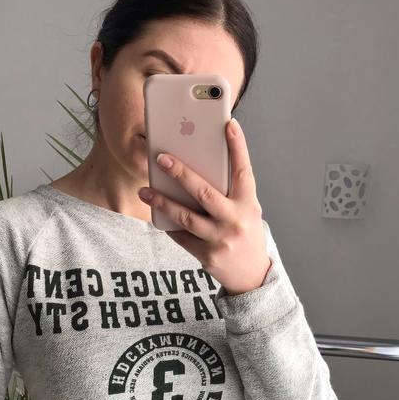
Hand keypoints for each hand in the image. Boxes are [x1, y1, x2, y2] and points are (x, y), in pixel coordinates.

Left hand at [138, 117, 271, 295]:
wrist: (252, 276)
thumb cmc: (245, 233)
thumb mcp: (247, 210)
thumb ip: (229, 192)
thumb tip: (196, 168)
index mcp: (249, 204)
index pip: (243, 170)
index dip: (238, 147)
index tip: (228, 124)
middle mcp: (236, 220)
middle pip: (204, 192)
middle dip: (180, 173)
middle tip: (161, 158)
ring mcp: (221, 239)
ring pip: (186, 217)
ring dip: (162, 202)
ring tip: (145, 191)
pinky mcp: (207, 255)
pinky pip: (181, 236)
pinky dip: (168, 224)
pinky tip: (156, 213)